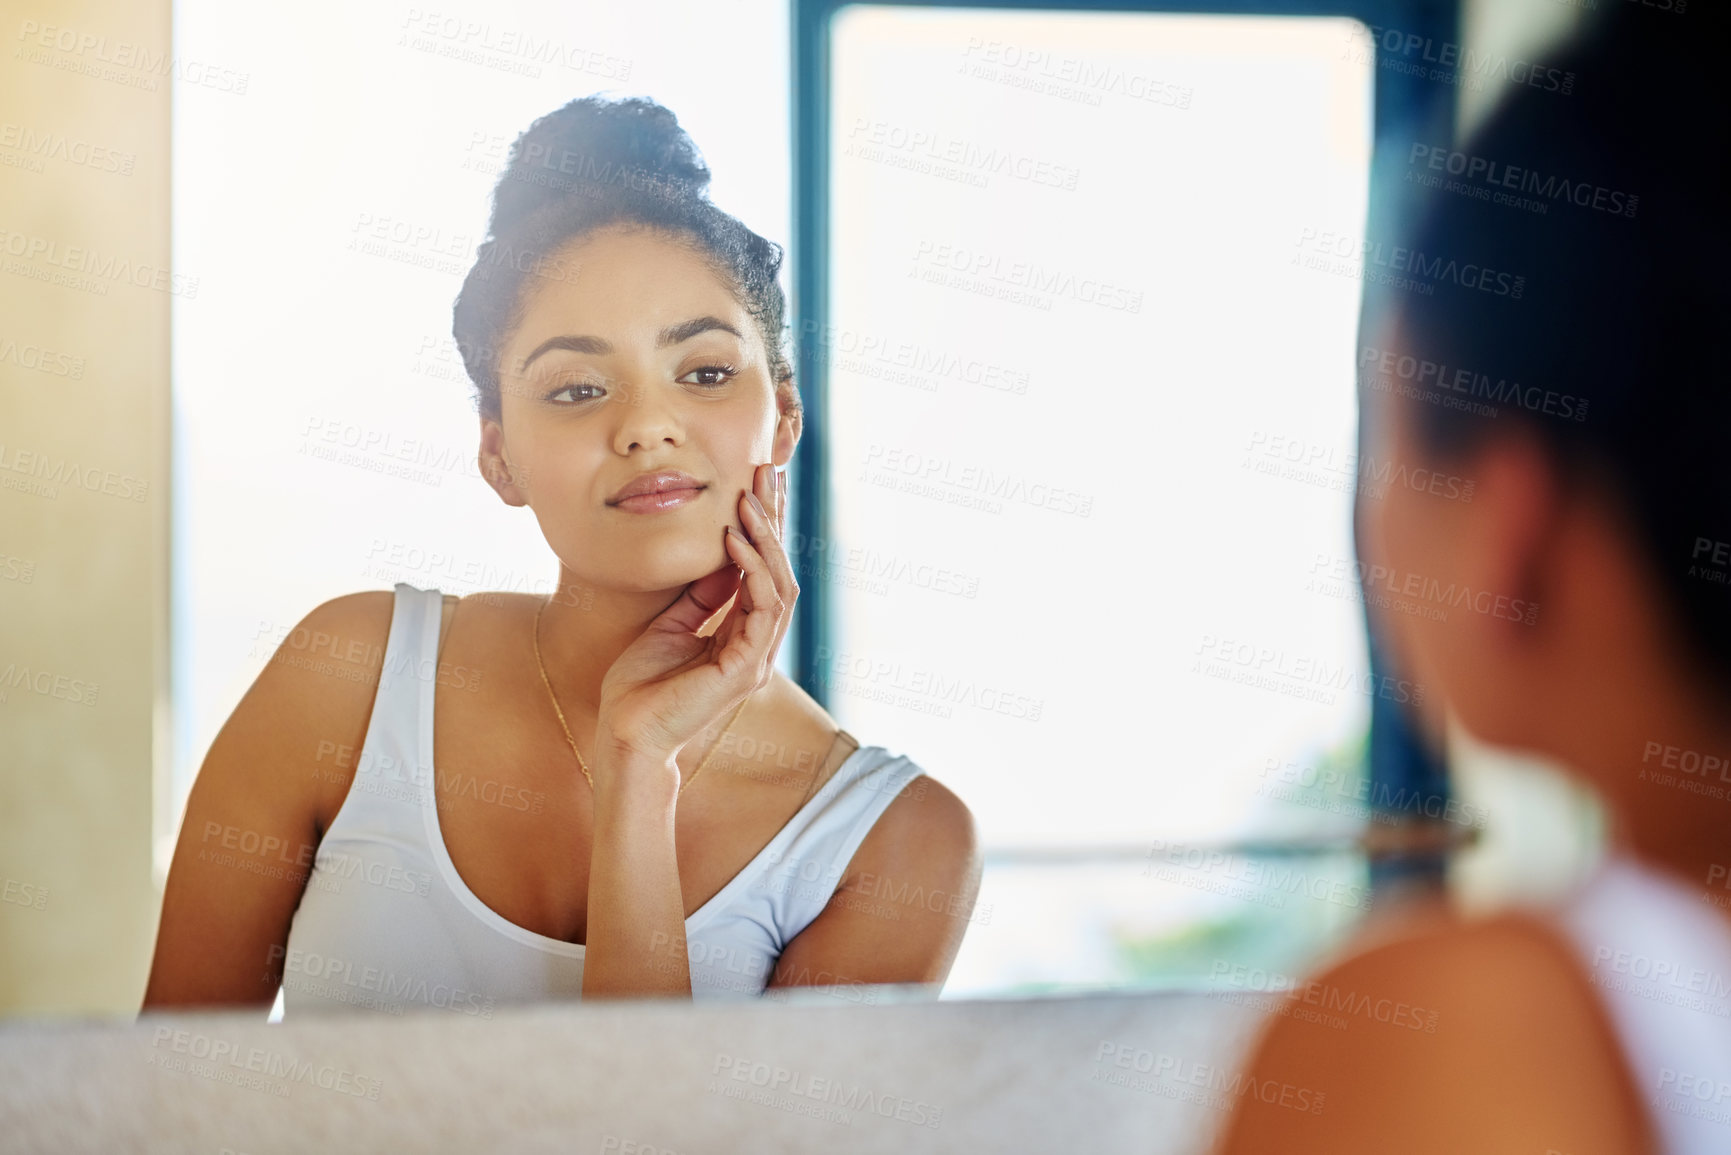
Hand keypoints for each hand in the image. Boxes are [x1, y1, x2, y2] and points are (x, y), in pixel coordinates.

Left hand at [592, 462, 796, 784]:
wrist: (624, 734)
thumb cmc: (640, 685)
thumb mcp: (673, 622)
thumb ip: (703, 592)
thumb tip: (725, 550)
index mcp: (743, 636)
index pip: (764, 572)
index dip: (764, 527)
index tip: (756, 482)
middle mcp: (758, 646)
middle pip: (781, 572)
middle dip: (775, 520)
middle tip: (766, 472)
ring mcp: (756, 658)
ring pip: (780, 587)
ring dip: (766, 540)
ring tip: (749, 499)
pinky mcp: (745, 669)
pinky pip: (762, 609)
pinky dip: (751, 570)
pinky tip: (736, 541)